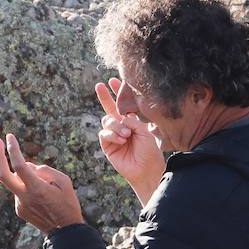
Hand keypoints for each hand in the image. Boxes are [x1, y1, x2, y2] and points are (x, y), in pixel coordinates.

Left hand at [0, 133, 84, 233]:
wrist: (66, 232)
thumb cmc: (68, 204)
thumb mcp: (64, 181)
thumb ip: (44, 170)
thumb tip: (27, 166)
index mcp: (36, 188)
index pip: (19, 164)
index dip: (13, 149)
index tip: (9, 137)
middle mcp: (24, 196)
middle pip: (2, 174)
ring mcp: (20, 204)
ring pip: (16, 182)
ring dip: (24, 176)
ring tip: (46, 185)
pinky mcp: (20, 210)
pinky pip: (20, 192)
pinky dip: (27, 187)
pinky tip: (43, 197)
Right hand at [95, 79, 164, 204]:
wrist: (146, 168)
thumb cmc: (149, 150)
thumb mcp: (144, 130)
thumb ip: (131, 119)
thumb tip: (118, 117)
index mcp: (132, 121)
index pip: (123, 104)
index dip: (118, 92)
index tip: (113, 80)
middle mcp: (121, 126)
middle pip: (109, 108)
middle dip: (104, 96)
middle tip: (99, 85)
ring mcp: (113, 135)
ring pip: (107, 120)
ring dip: (116, 126)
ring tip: (126, 134)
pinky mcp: (107, 145)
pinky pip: (104, 133)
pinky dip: (112, 135)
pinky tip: (121, 139)